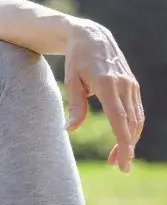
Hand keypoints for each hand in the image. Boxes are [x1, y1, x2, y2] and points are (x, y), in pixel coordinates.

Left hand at [64, 19, 142, 172]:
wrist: (92, 37)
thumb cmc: (77, 60)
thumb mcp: (71, 80)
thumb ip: (75, 106)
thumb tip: (69, 129)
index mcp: (107, 84)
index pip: (119, 118)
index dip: (123, 141)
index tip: (124, 159)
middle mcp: (124, 85)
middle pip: (131, 124)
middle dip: (127, 147)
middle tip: (118, 167)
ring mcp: (131, 85)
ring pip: (136, 120)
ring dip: (130, 141)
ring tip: (117, 158)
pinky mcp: (134, 86)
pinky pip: (136, 112)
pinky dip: (132, 129)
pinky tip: (123, 140)